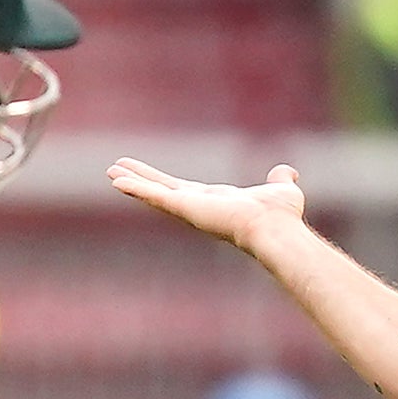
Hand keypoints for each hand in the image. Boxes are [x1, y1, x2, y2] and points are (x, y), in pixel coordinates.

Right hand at [108, 158, 306, 256]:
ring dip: (132, 183)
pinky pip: (155, 196)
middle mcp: (198, 206)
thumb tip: (287, 172)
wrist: (274, 227)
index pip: (184, 189)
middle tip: (117, 171)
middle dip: (141, 180)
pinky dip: (135, 188)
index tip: (150, 177)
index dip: (165, 182)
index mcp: (216, 201)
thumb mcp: (281, 188)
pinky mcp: (185, 207)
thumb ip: (280, 178)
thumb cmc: (281, 215)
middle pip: (163, 190)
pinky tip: (116, 180)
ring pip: (154, 194)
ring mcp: (189, 208)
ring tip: (110, 173)